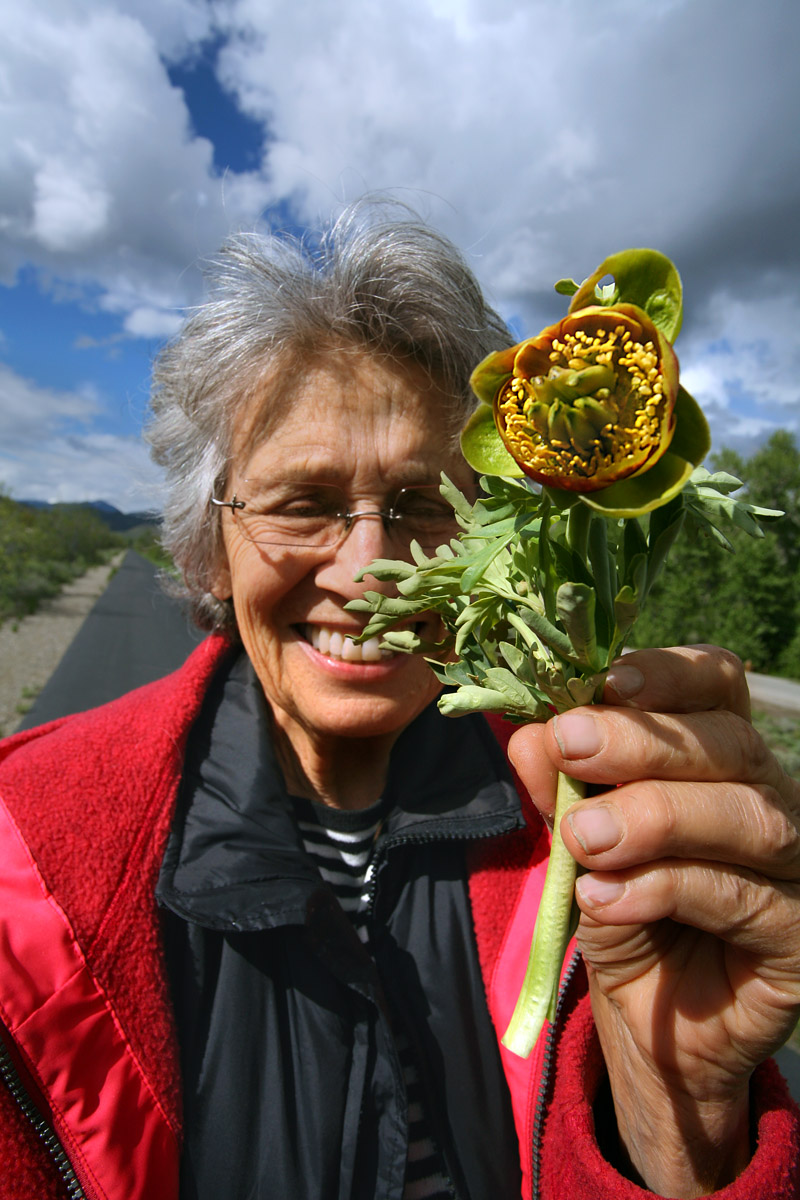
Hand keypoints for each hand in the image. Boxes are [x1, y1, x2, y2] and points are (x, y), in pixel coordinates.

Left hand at [507, 644, 799, 1197]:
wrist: (648, 1024)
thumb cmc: (620, 908)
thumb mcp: (577, 839)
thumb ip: (559, 786)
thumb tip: (531, 735)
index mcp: (717, 756)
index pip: (718, 683)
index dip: (670, 672)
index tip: (607, 679)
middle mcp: (769, 797)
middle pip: (731, 742)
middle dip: (644, 742)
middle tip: (570, 745)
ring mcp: (794, 867)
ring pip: (749, 816)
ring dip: (656, 816)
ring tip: (585, 837)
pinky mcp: (797, 937)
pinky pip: (739, 898)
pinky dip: (665, 889)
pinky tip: (606, 896)